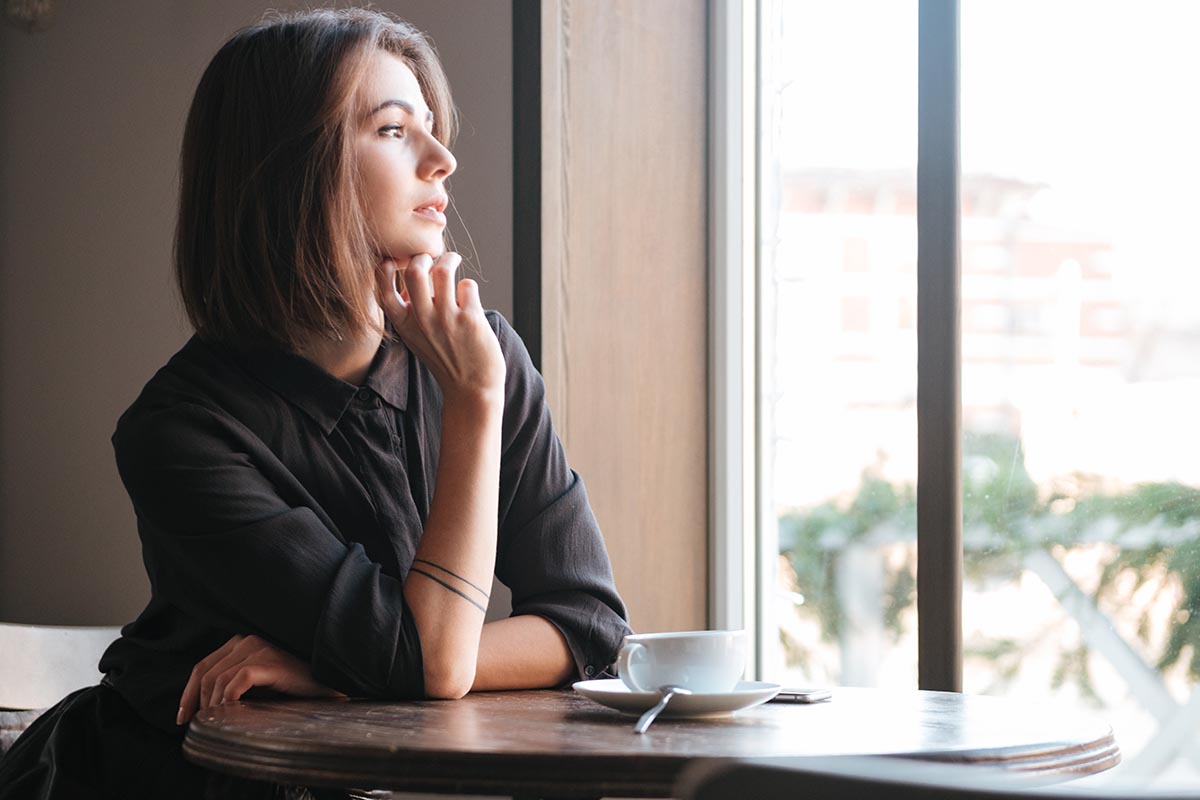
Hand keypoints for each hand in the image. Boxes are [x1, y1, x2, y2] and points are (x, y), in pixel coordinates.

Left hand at [177, 634, 343, 725]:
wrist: (327, 681)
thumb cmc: (294, 684)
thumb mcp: (258, 682)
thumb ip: (235, 682)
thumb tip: (205, 706)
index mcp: (242, 642)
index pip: (203, 666)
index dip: (188, 693)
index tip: (183, 716)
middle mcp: (247, 640)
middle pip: (206, 672)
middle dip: (197, 702)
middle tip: (198, 724)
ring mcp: (259, 648)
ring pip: (218, 679)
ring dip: (213, 705)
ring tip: (218, 722)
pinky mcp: (269, 661)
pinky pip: (237, 682)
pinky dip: (229, 699)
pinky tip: (232, 712)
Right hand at [377, 252, 504, 404]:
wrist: (471, 390)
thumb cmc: (445, 360)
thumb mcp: (417, 339)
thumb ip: (410, 313)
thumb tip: (414, 278)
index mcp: (405, 325)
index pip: (383, 292)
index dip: (383, 270)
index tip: (393, 260)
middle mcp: (423, 321)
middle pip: (414, 272)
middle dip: (423, 257)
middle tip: (432, 258)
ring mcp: (447, 319)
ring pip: (443, 271)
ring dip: (450, 259)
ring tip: (453, 261)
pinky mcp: (470, 319)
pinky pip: (468, 285)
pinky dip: (468, 286)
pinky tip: (469, 297)